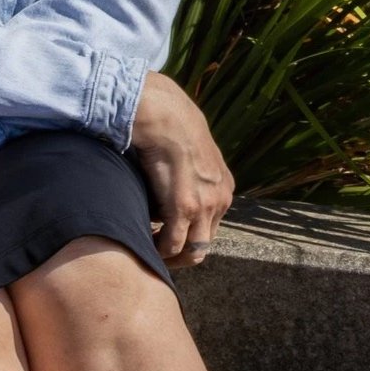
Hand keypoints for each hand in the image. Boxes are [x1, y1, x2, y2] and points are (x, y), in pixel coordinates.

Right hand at [130, 72, 233, 268]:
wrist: (165, 113)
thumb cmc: (169, 125)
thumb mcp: (187, 152)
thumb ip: (186, 174)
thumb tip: (167, 187)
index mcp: (223, 186)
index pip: (211, 225)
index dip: (189, 235)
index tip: (168, 236)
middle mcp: (220, 199)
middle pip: (205, 242)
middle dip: (183, 252)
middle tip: (158, 253)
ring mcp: (205, 206)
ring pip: (193, 250)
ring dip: (172, 257)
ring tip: (151, 252)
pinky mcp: (184, 208)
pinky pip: (173, 245)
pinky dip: (159, 252)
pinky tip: (145, 246)